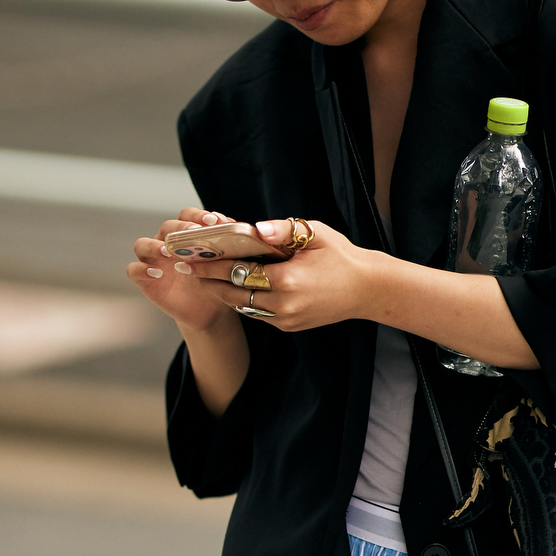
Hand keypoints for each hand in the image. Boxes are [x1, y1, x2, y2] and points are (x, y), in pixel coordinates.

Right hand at [127, 209, 247, 336]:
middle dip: (180, 228)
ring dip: (154, 246)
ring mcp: (153, 261)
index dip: (197, 215)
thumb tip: (235, 226)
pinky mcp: (145, 280)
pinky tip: (157, 273)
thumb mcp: (226, 263)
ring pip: (142, 244)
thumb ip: (229, 244)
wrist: (210, 311)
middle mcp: (166, 243)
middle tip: (195, 233)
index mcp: (185, 234)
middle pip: (166, 226)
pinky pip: (133, 270)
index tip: (213, 221)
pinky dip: (141, 269)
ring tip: (169, 252)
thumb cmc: (217, 281)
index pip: (186, 215)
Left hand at [181, 217, 375, 333]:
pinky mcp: (288, 326)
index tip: (193, 257)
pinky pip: (257, 313)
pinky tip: (231, 287)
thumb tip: (254, 229)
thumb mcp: (314, 233)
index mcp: (287, 280)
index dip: (213, 265)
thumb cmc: (340, 256)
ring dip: (222, 293)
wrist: (366, 290)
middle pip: (233, 295)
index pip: (239, 271)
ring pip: (242, 307)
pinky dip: (243, 300)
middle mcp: (283, 304)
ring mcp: (285, 319)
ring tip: (204, 278)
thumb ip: (282, 230)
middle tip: (188, 268)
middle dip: (209, 281)